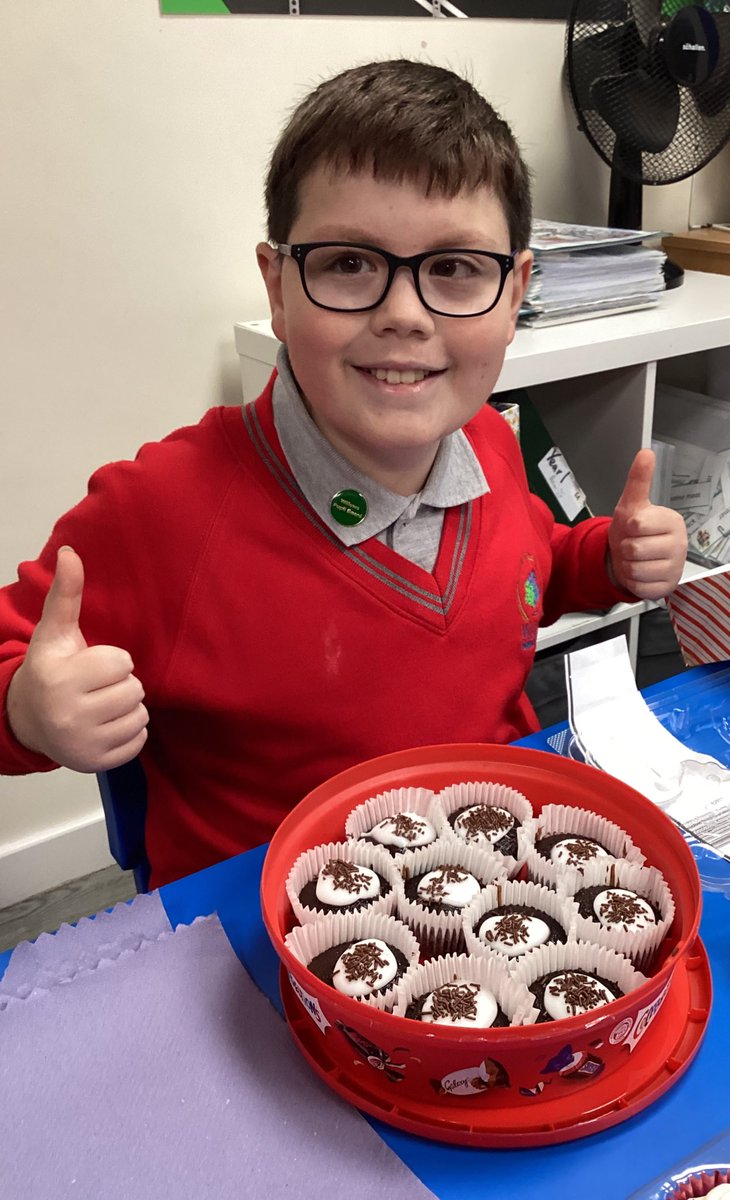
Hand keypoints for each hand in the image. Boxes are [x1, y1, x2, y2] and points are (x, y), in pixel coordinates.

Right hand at [7, 547, 147, 771]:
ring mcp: (82, 745)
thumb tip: (70, 551)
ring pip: (139, 715)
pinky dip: (130, 731)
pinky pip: (139, 740)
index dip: (112, 660)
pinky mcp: (97, 764)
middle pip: (133, 690)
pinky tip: (107, 725)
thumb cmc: (52, 669)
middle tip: (97, 687)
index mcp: (60, 680)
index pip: (122, 663)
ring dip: (128, 707)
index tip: (92, 666)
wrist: (30, 720)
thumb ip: (67, 594)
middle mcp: (68, 716)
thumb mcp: (55, 632)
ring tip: (102, 705)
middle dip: (121, 684)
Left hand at [608, 448, 686, 599]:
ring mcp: (675, 567)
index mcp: (672, 521)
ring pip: (635, 569)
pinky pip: (639, 586)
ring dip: (627, 565)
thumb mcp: (630, 504)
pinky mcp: (667, 587)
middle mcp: (679, 544)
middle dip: (626, 549)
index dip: (627, 528)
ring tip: (635, 559)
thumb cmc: (632, 531)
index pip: (638, 524)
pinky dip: (632, 581)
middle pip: (634, 549)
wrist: (630, 557)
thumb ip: (638, 480)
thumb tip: (646, 453)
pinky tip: (640, 573)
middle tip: (633, 545)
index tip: (634, 528)